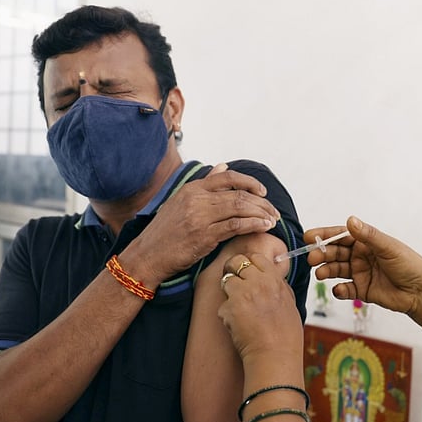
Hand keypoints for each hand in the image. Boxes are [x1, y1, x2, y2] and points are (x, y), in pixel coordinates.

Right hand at [125, 163, 280, 281]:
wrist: (147, 255)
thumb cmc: (165, 232)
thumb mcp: (181, 201)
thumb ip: (205, 185)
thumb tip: (222, 166)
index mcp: (192, 189)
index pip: (228, 177)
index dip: (250, 182)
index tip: (263, 192)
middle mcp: (197, 199)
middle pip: (239, 194)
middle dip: (262, 203)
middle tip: (273, 211)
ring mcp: (200, 217)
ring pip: (240, 208)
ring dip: (261, 213)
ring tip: (272, 220)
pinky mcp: (204, 235)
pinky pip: (236, 226)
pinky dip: (254, 225)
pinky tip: (263, 227)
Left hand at [218, 253, 302, 361]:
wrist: (275, 355)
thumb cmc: (285, 334)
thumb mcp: (289, 302)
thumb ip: (277, 286)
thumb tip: (269, 277)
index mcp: (274, 279)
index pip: (256, 257)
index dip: (249, 264)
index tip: (247, 271)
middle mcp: (257, 282)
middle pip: (236, 262)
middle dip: (232, 269)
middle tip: (234, 280)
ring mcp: (241, 294)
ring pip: (226, 280)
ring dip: (229, 292)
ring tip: (238, 307)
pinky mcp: (228, 308)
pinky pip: (223, 305)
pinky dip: (228, 314)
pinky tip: (239, 324)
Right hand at [306, 216, 421, 316]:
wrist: (420, 291)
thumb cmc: (409, 264)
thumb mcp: (388, 247)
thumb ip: (368, 235)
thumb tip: (351, 220)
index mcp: (366, 242)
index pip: (341, 235)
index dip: (324, 236)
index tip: (309, 237)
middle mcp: (361, 256)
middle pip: (335, 253)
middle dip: (322, 254)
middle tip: (312, 258)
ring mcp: (360, 273)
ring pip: (337, 270)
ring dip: (327, 271)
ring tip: (320, 274)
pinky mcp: (362, 290)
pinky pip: (345, 289)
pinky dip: (339, 290)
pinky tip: (338, 289)